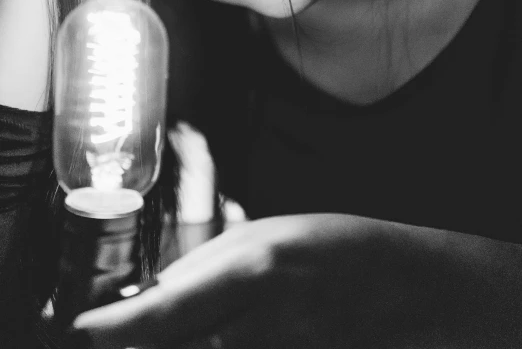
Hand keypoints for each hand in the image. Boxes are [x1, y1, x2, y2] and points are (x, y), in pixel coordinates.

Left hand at [70, 212, 521, 347]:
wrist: (402, 287)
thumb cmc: (335, 247)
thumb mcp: (269, 236)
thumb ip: (213, 264)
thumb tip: (163, 290)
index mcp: (254, 271)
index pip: (166, 313)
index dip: (117, 326)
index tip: (86, 325)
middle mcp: (261, 323)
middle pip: (177, 344)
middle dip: (139, 338)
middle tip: (114, 328)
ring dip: (178, 341)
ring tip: (170, 327)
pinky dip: (216, 344)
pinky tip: (218, 331)